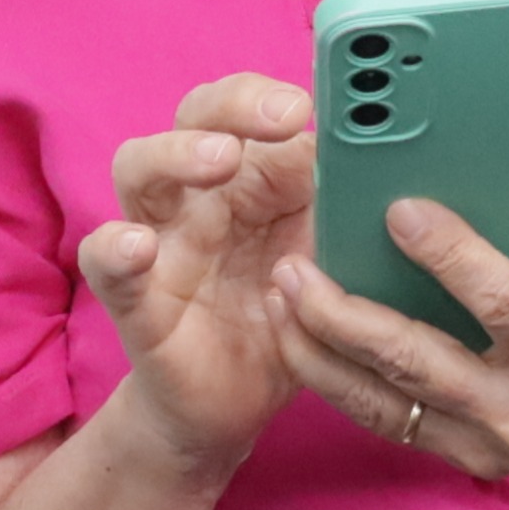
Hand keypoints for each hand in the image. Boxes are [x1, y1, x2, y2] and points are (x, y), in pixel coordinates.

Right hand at [89, 74, 320, 481]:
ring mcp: (162, 245)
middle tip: (283, 118)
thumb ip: (348, 219)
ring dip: (177, 154)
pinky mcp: (137, 304)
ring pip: (139, 171)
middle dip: (234, 105)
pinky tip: (138, 246)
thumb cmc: (286, 325)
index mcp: (251, 182)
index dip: (277, 97)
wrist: (236, 412)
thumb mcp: (330, 267)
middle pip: (192, 119)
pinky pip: (109, 268)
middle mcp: (200, 198)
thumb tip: (399, 168)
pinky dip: (116, 250)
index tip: (318, 102)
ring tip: (220, 159)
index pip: (250, 110)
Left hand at [269, 144, 508, 502]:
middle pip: (416, 364)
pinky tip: (296, 335)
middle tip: (293, 267)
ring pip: (384, 403)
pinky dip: (336, 381)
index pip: (503, 306)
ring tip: (274, 296)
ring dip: (320, 352)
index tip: (400, 209)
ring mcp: (486, 443)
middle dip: (346, 317)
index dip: (451, 258)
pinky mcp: (464, 457)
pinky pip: (386, 421)